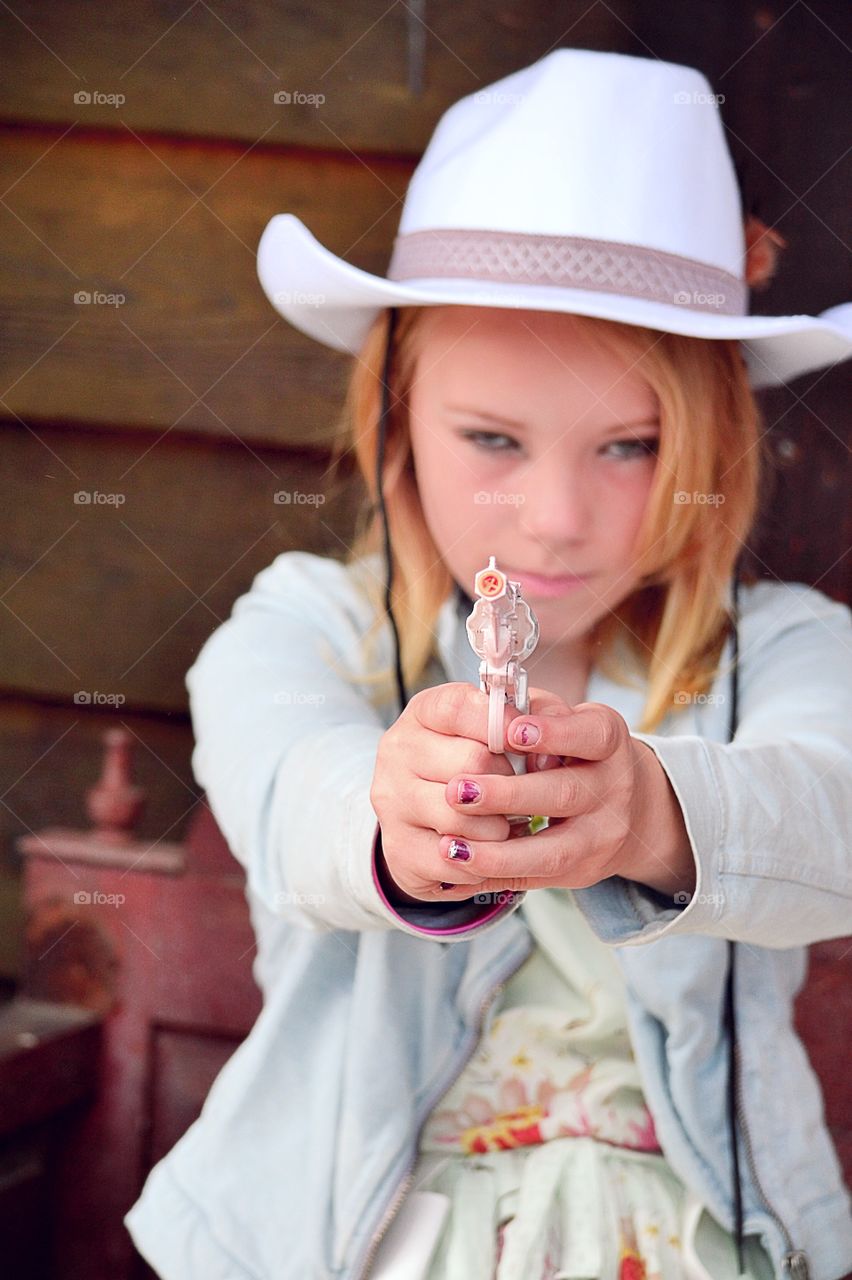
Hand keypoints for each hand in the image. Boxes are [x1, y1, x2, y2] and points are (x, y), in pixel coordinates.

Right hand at [370, 682, 564, 903]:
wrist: (425, 818)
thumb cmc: (470, 766)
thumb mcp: (494, 729)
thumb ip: (527, 719)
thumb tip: (543, 748)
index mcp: (424, 712)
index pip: (460, 707)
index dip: (502, 723)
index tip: (525, 740)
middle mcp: (399, 750)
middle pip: (471, 762)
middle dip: (508, 783)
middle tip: (517, 793)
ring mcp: (393, 800)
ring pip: (463, 816)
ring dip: (498, 827)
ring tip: (504, 825)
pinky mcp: (398, 848)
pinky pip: (454, 860)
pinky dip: (482, 862)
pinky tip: (486, 852)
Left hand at [438, 697, 695, 901]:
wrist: (627, 808)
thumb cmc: (576, 751)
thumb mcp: (565, 719)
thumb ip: (532, 711)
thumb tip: (494, 716)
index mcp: (608, 742)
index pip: (591, 734)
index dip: (553, 733)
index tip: (511, 730)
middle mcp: (614, 789)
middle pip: (566, 794)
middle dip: (509, 795)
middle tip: (459, 790)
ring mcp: (602, 836)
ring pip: (554, 850)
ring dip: (498, 851)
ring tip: (452, 845)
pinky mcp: (581, 871)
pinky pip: (536, 878)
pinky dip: (495, 872)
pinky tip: (461, 864)